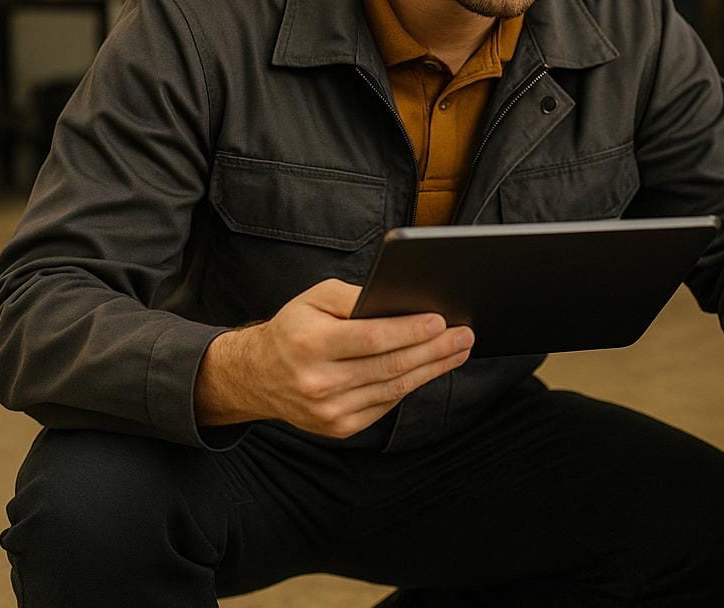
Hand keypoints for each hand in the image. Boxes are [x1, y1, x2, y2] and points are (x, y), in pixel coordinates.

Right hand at [195, 279, 473, 438]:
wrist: (258, 376)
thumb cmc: (293, 329)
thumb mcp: (314, 299)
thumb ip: (353, 297)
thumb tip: (399, 302)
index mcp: (310, 344)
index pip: (372, 339)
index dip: (410, 331)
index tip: (441, 321)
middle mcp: (318, 382)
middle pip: (390, 366)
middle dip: (434, 350)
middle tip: (465, 335)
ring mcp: (329, 410)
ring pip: (393, 389)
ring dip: (432, 369)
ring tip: (458, 351)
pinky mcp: (339, 427)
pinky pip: (385, 404)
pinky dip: (410, 385)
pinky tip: (430, 369)